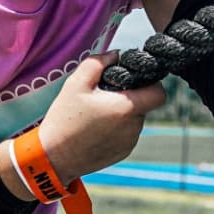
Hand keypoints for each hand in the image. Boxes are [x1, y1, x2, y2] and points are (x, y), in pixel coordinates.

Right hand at [36, 53, 168, 183]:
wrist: (54, 157)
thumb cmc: (64, 120)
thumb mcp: (75, 84)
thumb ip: (97, 63)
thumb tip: (115, 55)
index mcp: (126, 108)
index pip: (159, 93)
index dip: (152, 83)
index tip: (134, 80)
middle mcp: (133, 127)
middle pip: (144, 104)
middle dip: (129, 97)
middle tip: (104, 96)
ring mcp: (129, 142)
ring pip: (135, 119)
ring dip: (122, 113)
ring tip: (95, 114)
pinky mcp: (123, 153)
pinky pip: (127, 134)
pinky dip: (116, 129)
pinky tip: (94, 129)